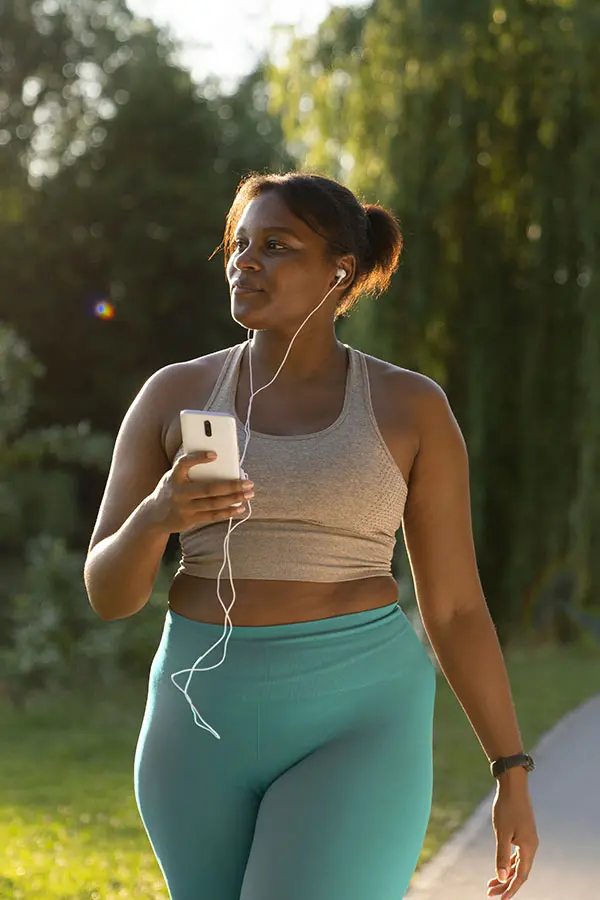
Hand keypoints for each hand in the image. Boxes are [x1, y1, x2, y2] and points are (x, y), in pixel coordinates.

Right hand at [148, 451, 253, 533]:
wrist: (154, 515)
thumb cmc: (172, 489)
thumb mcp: (175, 476)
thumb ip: (192, 470)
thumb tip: (221, 462)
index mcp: (174, 476)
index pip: (184, 464)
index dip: (198, 458)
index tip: (215, 455)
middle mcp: (178, 492)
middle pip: (208, 489)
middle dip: (231, 485)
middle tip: (248, 482)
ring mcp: (184, 508)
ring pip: (213, 504)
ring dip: (234, 499)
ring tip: (249, 494)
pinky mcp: (189, 520)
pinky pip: (212, 516)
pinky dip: (228, 512)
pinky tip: (240, 507)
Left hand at [487, 771, 538, 898]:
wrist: (513, 784)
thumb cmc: (507, 807)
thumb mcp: (502, 833)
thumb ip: (502, 856)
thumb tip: (502, 878)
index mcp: (528, 848)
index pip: (521, 876)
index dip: (511, 889)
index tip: (500, 899)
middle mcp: (531, 845)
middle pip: (520, 871)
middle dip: (505, 883)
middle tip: (490, 892)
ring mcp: (528, 838)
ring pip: (518, 863)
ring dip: (506, 873)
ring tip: (491, 882)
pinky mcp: (523, 832)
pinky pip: (518, 854)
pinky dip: (509, 862)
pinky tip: (502, 866)